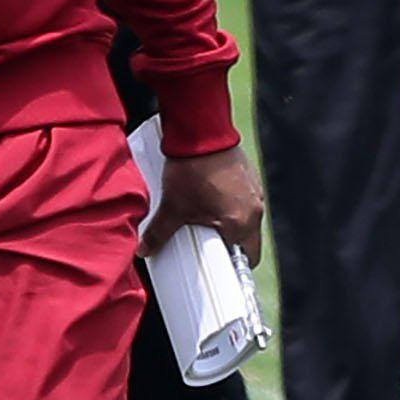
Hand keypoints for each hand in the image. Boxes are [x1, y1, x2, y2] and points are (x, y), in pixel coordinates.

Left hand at [148, 143, 264, 264]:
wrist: (201, 131)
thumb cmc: (192, 168)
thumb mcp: (173, 205)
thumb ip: (159, 232)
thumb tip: (144, 250)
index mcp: (242, 223)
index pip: (246, 258)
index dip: (232, 267)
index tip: (218, 268)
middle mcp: (255, 209)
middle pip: (247, 240)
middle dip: (228, 246)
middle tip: (207, 247)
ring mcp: (254, 192)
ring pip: (245, 220)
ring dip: (229, 225)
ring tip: (205, 222)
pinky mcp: (249, 178)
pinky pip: (244, 201)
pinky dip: (230, 206)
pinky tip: (210, 201)